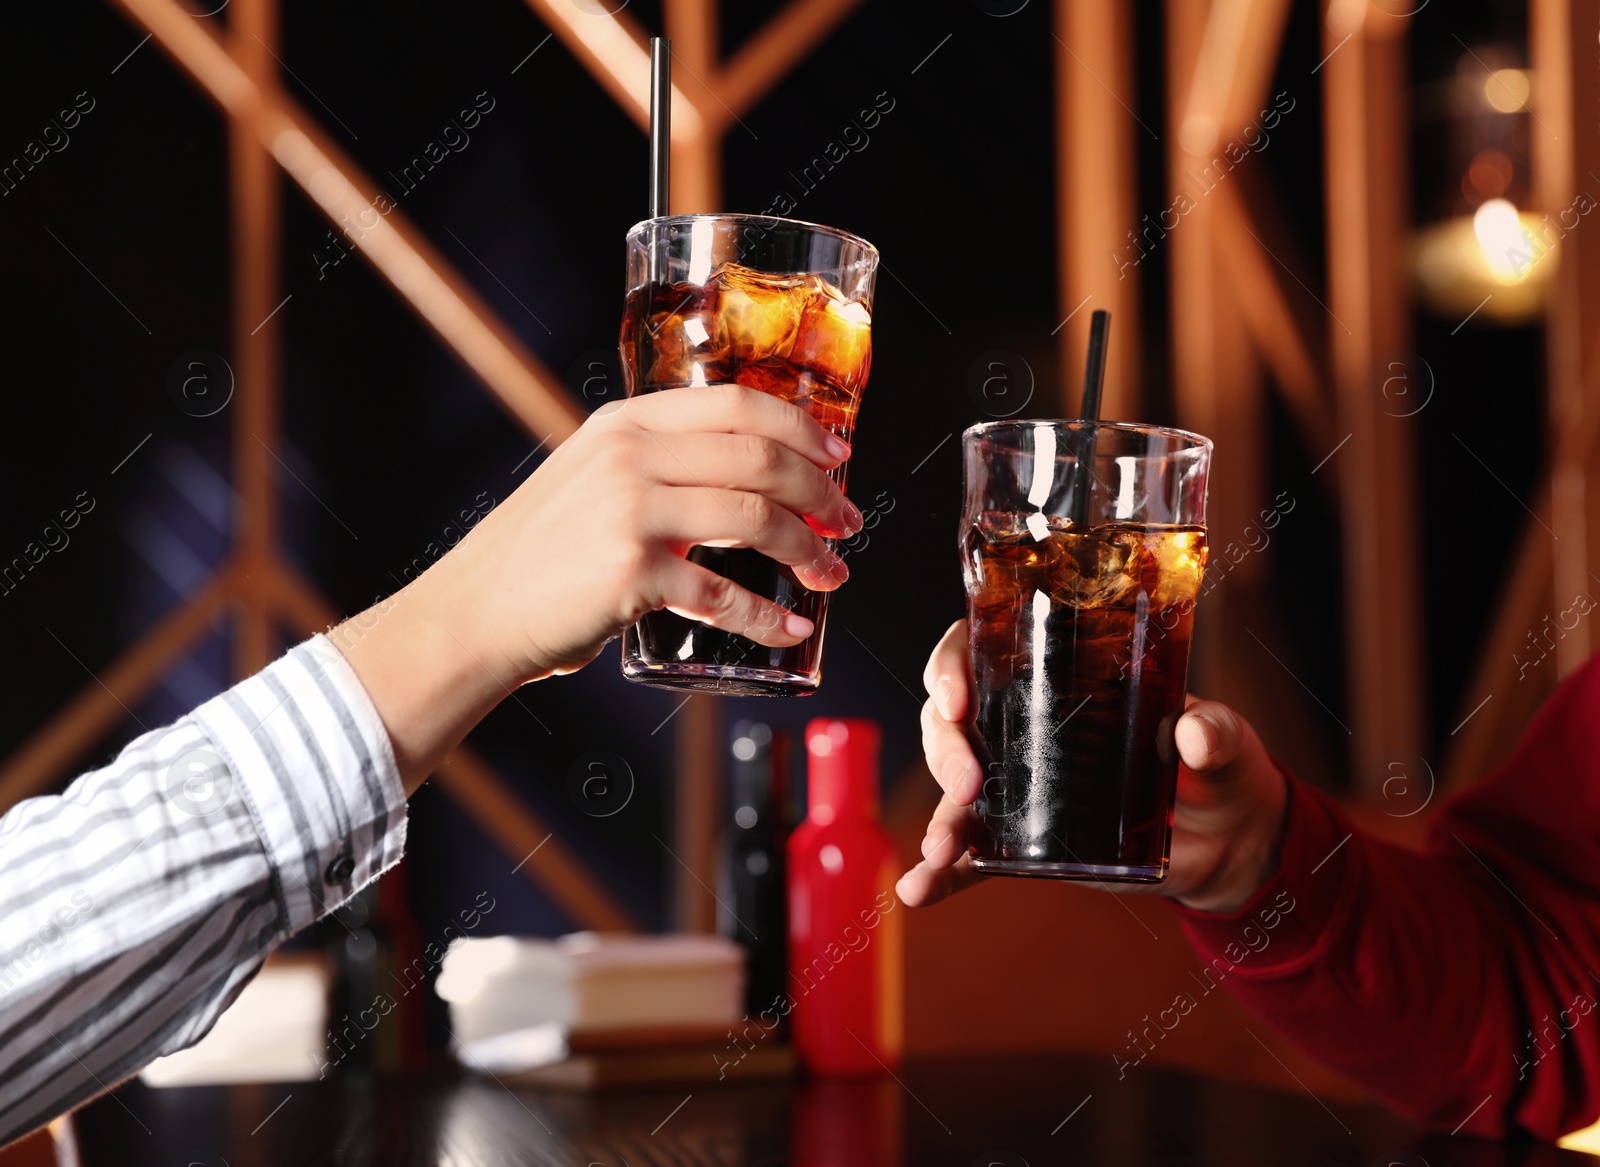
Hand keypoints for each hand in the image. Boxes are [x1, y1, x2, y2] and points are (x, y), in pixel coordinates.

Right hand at [334, 384, 860, 789]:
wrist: (473, 614)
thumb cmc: (537, 557)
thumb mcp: (588, 479)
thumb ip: (651, 466)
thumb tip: (737, 476)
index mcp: (626, 423)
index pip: (738, 405)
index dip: (802, 428)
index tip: (839, 455)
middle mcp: (630, 455)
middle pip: (760, 457)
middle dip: (821, 492)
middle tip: (847, 523)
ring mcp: (630, 511)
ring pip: (755, 516)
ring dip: (808, 550)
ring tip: (831, 575)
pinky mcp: (630, 572)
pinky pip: (723, 593)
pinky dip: (766, 617)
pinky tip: (789, 631)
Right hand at [896, 620, 1288, 913]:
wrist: (1231, 844)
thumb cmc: (1222, 769)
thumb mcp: (1226, 742)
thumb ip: (1215, 734)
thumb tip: (1193, 733)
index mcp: (1062, 678)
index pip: (982, 650)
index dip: (953, 664)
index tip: (958, 695)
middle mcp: (1026, 725)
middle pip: (952, 719)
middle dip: (943, 747)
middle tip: (967, 781)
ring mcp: (1019, 786)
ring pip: (953, 788)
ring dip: (938, 817)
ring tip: (939, 850)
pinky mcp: (1023, 842)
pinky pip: (970, 856)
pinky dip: (940, 875)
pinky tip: (916, 891)